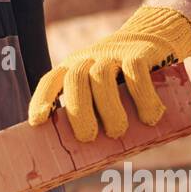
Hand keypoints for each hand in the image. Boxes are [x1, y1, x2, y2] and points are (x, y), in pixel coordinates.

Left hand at [27, 6, 190, 141]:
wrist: (152, 38)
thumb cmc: (122, 80)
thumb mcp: (102, 91)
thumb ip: (95, 112)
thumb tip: (94, 154)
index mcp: (71, 69)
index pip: (50, 80)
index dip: (41, 100)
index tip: (38, 122)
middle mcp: (88, 59)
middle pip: (75, 80)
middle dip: (79, 112)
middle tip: (88, 138)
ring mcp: (113, 54)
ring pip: (102, 77)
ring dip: (109, 109)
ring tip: (117, 132)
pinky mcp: (139, 53)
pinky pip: (136, 74)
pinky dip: (143, 99)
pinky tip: (149, 118)